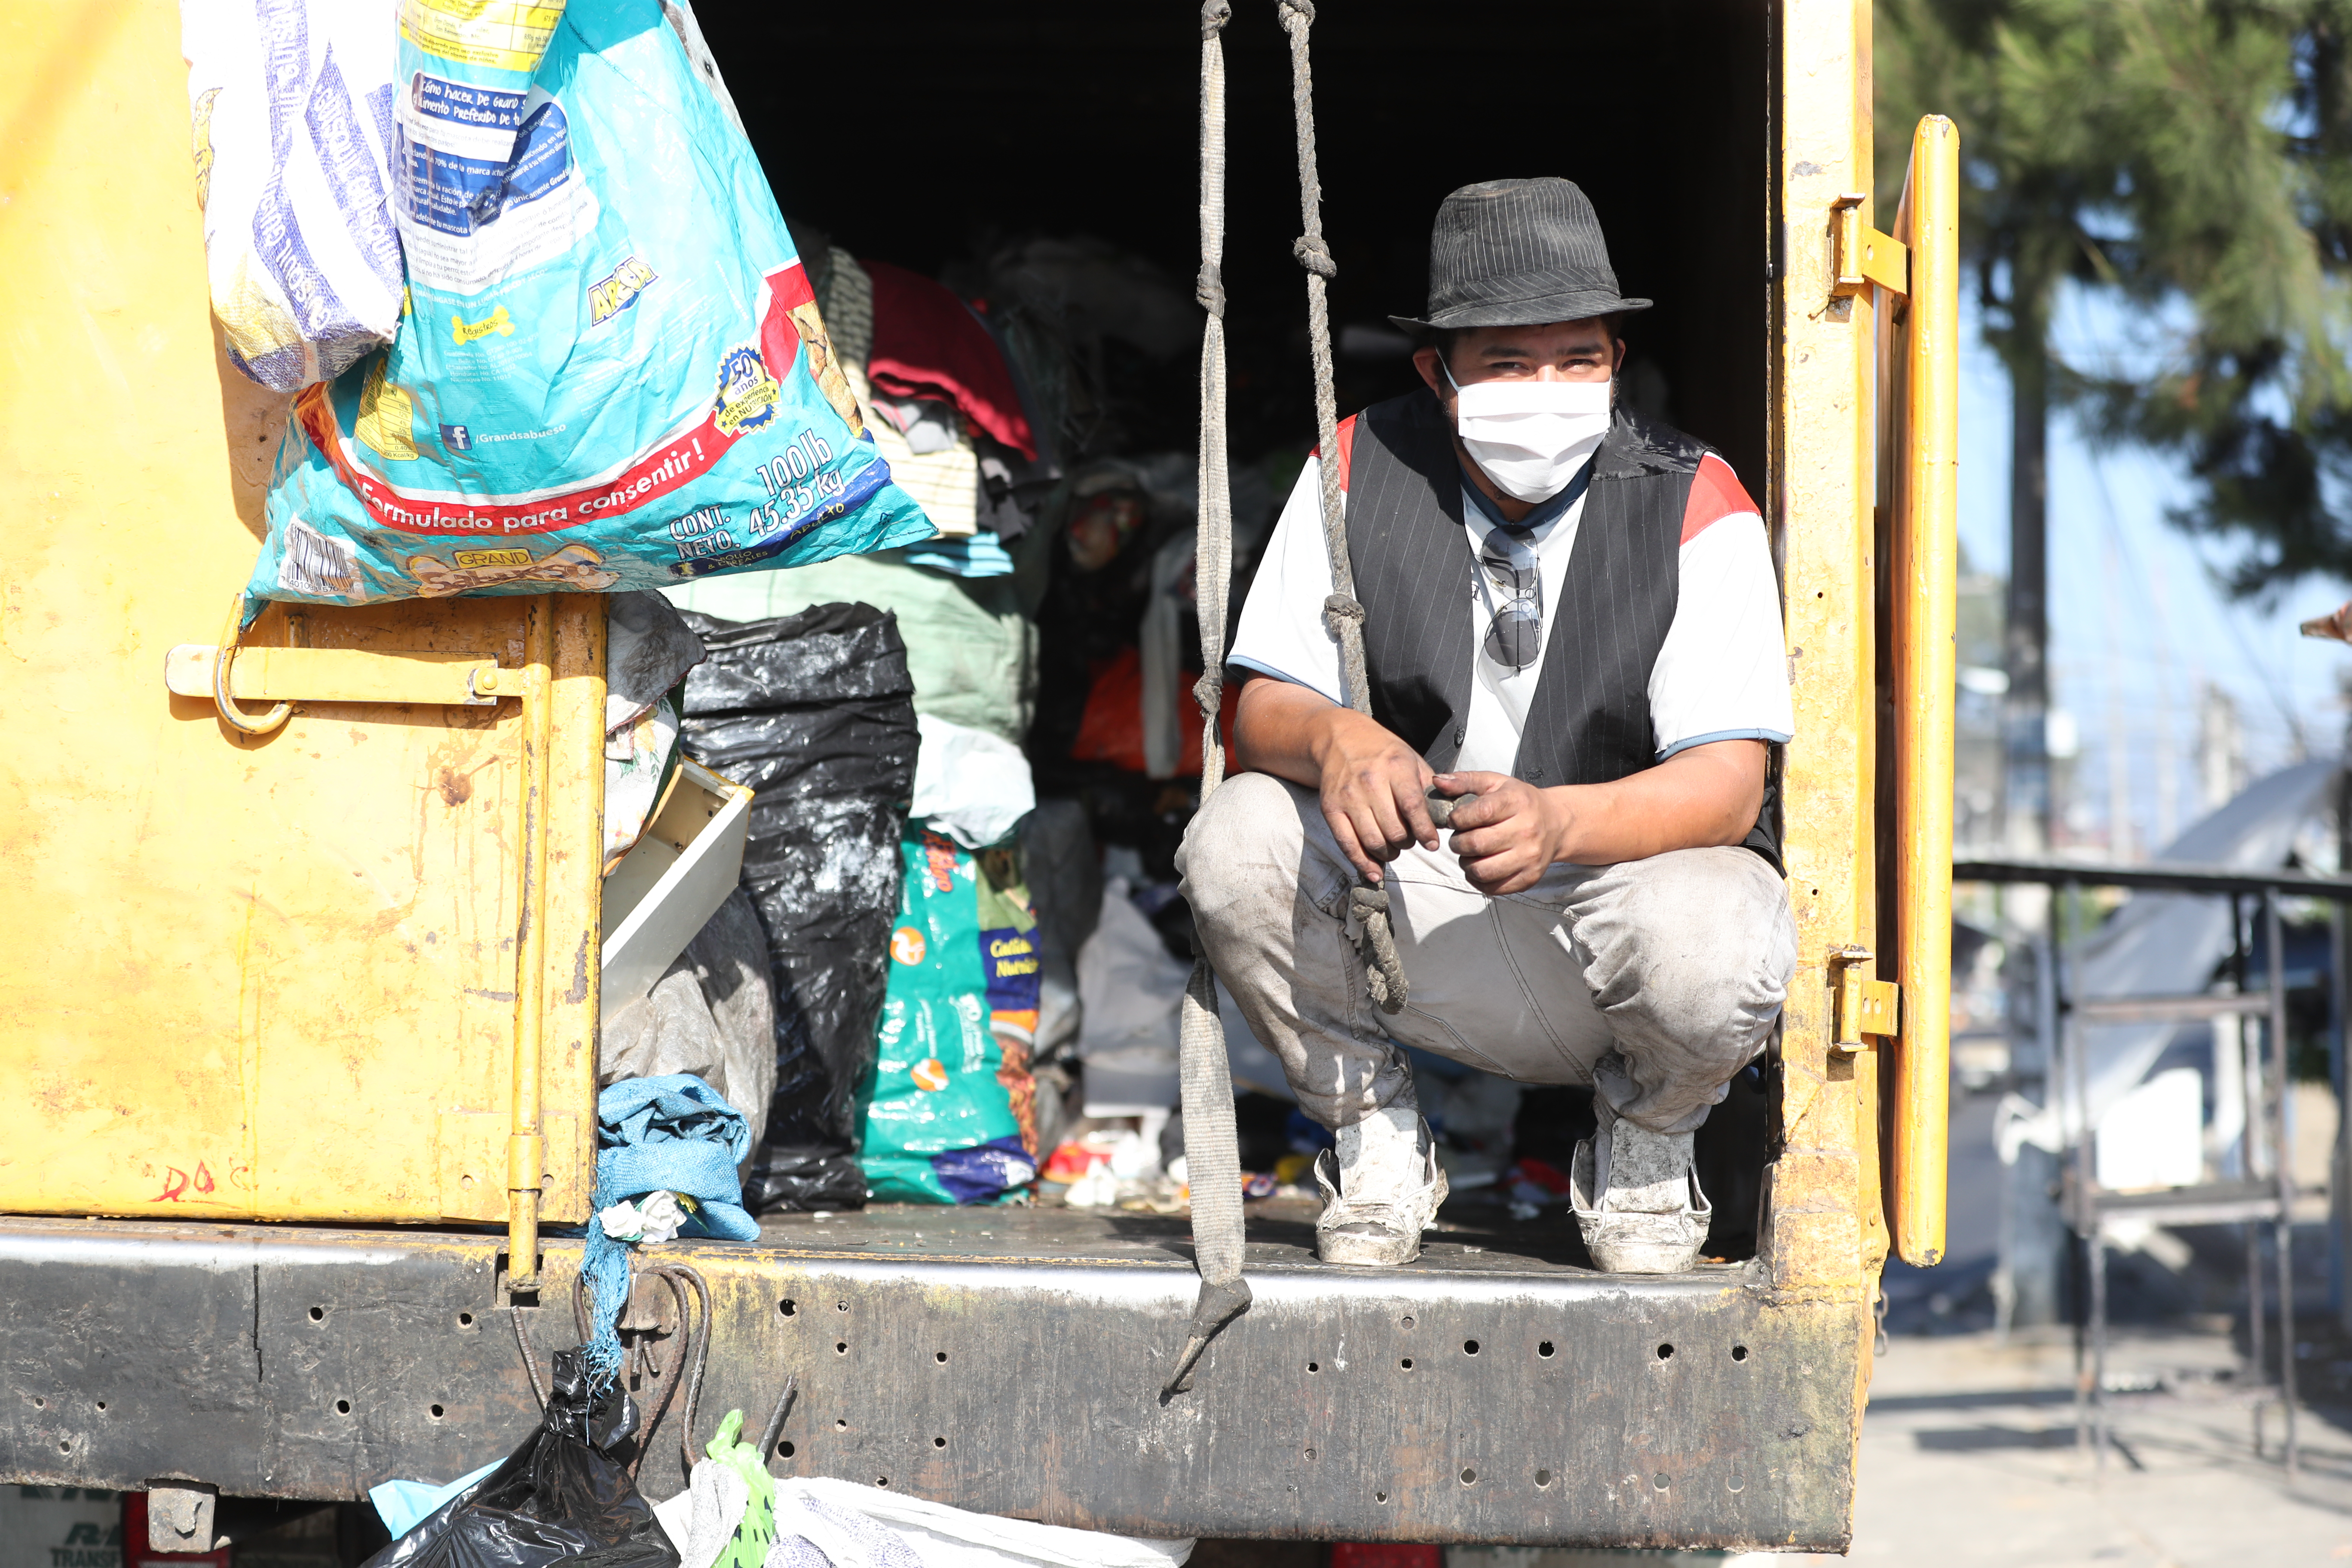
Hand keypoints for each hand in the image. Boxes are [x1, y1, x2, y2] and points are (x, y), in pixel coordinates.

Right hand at [1309, 708, 1437, 883]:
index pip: (1412, 807)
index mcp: (1394, 767)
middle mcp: (1369, 782)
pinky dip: (1362, 863)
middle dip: (1407, 843)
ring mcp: (1348, 797)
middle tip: (1410, 841)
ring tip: (1394, 849)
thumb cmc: (1383, 753)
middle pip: (1393, 829)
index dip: (1424, 831)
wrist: (1340, 739)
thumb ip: (1429, 788)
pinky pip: (1347, 844)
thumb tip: (1447, 818)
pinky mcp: (1330, 809)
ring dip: (1388, 854)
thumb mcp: (1411, 759)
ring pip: (1372, 841)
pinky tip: (1375, 872)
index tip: (1432, 845)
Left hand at [1436, 771, 1568, 895]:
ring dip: (1466, 864)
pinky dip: (1478, 880)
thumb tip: (1438, 783)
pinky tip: (1479, 867)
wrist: (1555, 823)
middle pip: (1477, 844)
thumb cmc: (1519, 802)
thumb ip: (1464, 781)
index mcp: (1517, 802)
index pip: (1480, 812)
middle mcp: (1527, 830)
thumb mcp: (1495, 783)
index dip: (1458, 818)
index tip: (1454, 820)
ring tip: (1468, 854)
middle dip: (1458, 843)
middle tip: (1458, 840)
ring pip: (1483, 870)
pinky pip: (1494, 888)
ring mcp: (1530, 857)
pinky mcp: (1530, 877)